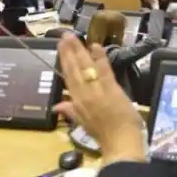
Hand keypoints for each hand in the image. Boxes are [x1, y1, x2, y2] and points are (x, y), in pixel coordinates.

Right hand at [52, 35, 145, 163]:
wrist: (120, 142)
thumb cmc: (104, 134)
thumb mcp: (83, 123)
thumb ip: (70, 111)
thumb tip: (56, 106)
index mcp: (76, 102)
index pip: (68, 77)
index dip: (64, 60)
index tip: (60, 46)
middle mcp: (83, 95)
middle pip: (74, 70)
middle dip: (69, 51)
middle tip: (64, 35)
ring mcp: (96, 92)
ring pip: (85, 68)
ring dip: (79, 51)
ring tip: (73, 37)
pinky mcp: (111, 90)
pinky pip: (104, 71)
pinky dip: (100, 58)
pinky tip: (96, 46)